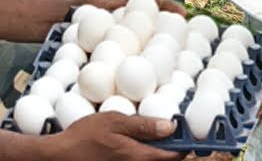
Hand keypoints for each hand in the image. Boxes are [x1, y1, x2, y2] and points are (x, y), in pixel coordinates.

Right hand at [47, 113, 181, 160]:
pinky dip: (143, 156)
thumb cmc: (82, 137)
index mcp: (139, 157)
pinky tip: (136, 146)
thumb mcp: (114, 122)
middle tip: (171, 133)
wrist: (56, 157)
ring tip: (154, 138)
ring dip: (157, 153)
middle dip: (172, 149)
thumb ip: (144, 125)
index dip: (185, 144)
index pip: (175, 156)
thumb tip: (171, 126)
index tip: (187, 133)